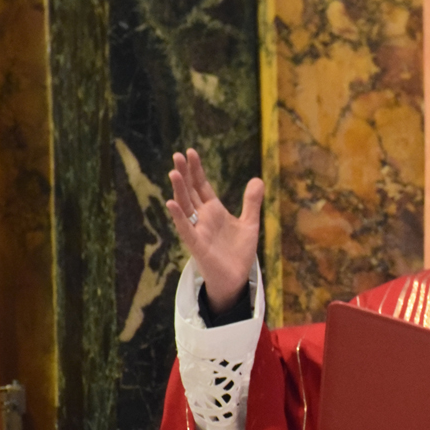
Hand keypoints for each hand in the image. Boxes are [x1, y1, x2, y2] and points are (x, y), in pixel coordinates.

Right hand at [165, 148, 263, 313]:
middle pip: (191, 192)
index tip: (190, 151)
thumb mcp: (250, 223)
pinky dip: (179, 216)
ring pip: (185, 207)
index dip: (196, 170)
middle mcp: (203, 218)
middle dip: (185, 174)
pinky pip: (185, 229)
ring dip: (179, 190)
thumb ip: (252, 202)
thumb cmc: (238, 252)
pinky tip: (171, 203)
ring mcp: (198, 230)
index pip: (202, 186)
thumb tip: (257, 179)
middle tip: (177, 155)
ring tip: (173, 172)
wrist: (236, 278)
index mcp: (214, 211)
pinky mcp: (197, 245)